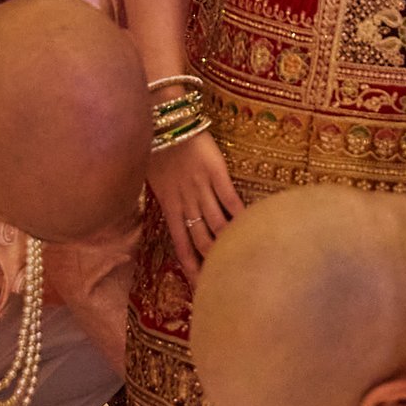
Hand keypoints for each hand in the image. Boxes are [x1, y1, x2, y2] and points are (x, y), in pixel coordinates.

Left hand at [149, 126, 241, 282]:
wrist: (164, 118)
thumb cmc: (155, 145)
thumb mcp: (152, 178)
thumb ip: (164, 197)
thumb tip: (171, 212)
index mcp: (168, 204)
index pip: (181, 244)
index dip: (191, 267)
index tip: (199, 286)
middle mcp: (185, 201)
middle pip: (201, 240)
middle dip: (212, 262)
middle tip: (225, 279)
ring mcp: (201, 187)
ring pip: (217, 224)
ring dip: (228, 243)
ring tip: (241, 259)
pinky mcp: (216, 172)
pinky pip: (230, 199)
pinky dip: (240, 215)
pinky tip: (252, 226)